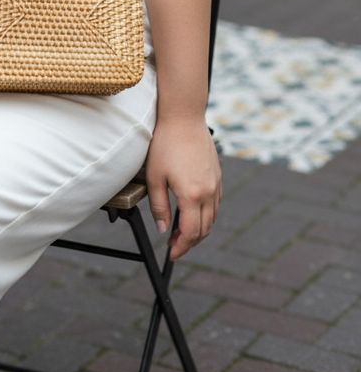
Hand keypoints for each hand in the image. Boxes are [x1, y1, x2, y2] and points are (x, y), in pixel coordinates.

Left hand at [145, 117, 220, 260]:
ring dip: (199, 229)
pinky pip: (215, 203)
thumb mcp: (155, 177)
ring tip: (182, 231)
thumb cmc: (165, 144)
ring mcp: (216, 184)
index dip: (181, 247)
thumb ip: (159, 207)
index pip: (190, 232)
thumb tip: (164, 229)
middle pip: (204, 229)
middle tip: (175, 246)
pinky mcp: (217, 175)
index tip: (171, 254)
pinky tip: (194, 212)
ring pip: (212, 218)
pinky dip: (206, 214)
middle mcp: (208, 192)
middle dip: (190, 242)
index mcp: (192, 195)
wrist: (183, 117)